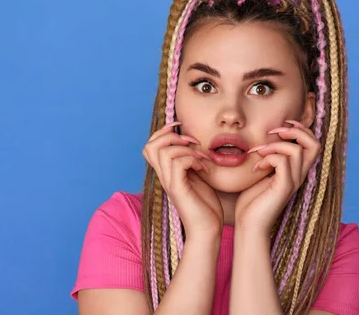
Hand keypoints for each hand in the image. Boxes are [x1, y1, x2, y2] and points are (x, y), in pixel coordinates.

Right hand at [142, 122, 223, 239]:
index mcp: (166, 172)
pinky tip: (203, 168)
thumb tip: (192, 142)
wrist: (208, 230)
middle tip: (192, 144)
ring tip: (201, 159)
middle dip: (172, 136)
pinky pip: (178, 164)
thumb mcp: (197, 176)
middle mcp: (164, 176)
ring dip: (186, 149)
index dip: (163, 132)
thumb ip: (190, 160)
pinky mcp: (178, 190)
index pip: (150, 145)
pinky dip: (192, 159)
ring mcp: (169, 183)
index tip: (181, 130)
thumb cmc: (205, 205)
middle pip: (150, 145)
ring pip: (164, 152)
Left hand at [234, 120, 320, 235]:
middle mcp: (299, 175)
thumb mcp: (262, 172)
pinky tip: (256, 168)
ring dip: (275, 145)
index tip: (280, 126)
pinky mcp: (284, 188)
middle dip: (296, 131)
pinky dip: (268, 158)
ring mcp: (293, 182)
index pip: (313, 143)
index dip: (300, 129)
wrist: (249, 225)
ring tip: (258, 153)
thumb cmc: (252, 201)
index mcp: (297, 170)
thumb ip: (268, 157)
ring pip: (296, 151)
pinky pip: (283, 163)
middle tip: (274, 132)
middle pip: (315, 144)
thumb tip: (263, 137)